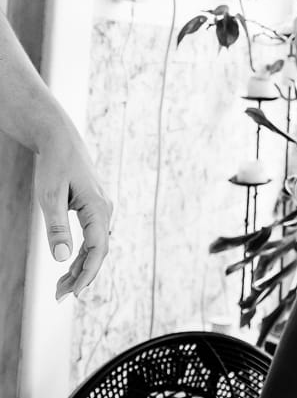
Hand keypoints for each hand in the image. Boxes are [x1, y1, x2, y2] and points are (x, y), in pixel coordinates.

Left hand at [34, 123, 112, 300]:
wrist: (61, 139)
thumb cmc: (55, 164)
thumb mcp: (49, 196)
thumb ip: (57, 227)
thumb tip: (61, 259)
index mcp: (99, 208)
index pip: (98, 248)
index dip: (87, 273)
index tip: (74, 293)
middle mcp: (105, 210)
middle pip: (99, 251)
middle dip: (82, 276)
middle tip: (60, 297)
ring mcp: (102, 210)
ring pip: (96, 246)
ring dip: (80, 268)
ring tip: (60, 288)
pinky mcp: (94, 209)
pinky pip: (92, 237)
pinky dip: (81, 254)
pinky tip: (68, 267)